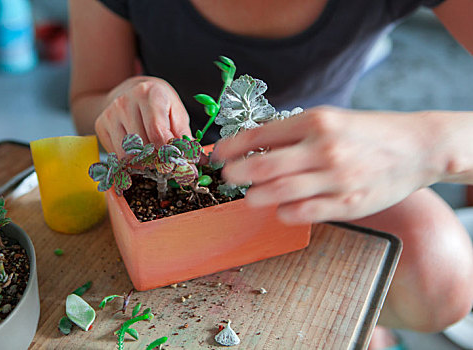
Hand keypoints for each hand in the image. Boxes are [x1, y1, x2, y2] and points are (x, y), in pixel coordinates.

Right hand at [95, 76, 191, 156]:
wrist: (132, 91)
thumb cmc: (160, 105)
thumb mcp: (177, 114)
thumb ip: (184, 136)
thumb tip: (192, 160)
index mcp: (150, 94)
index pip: (157, 133)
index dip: (168, 153)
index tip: (176, 162)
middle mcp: (126, 101)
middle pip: (142, 146)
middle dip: (156, 159)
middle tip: (165, 163)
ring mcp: (111, 113)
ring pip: (127, 154)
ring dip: (142, 163)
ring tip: (152, 158)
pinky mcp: (101, 124)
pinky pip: (116, 155)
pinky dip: (129, 161)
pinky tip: (138, 153)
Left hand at [212, 106, 442, 222]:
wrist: (417, 148)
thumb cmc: (368, 133)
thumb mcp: (331, 119)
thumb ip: (294, 132)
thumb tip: (253, 145)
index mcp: (317, 121)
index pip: (260, 135)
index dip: (231, 147)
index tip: (218, 155)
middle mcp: (324, 148)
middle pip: (262, 167)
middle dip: (236, 174)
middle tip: (228, 178)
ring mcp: (336, 179)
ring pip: (278, 192)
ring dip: (256, 196)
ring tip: (251, 196)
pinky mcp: (347, 204)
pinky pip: (302, 213)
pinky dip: (283, 212)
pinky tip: (281, 208)